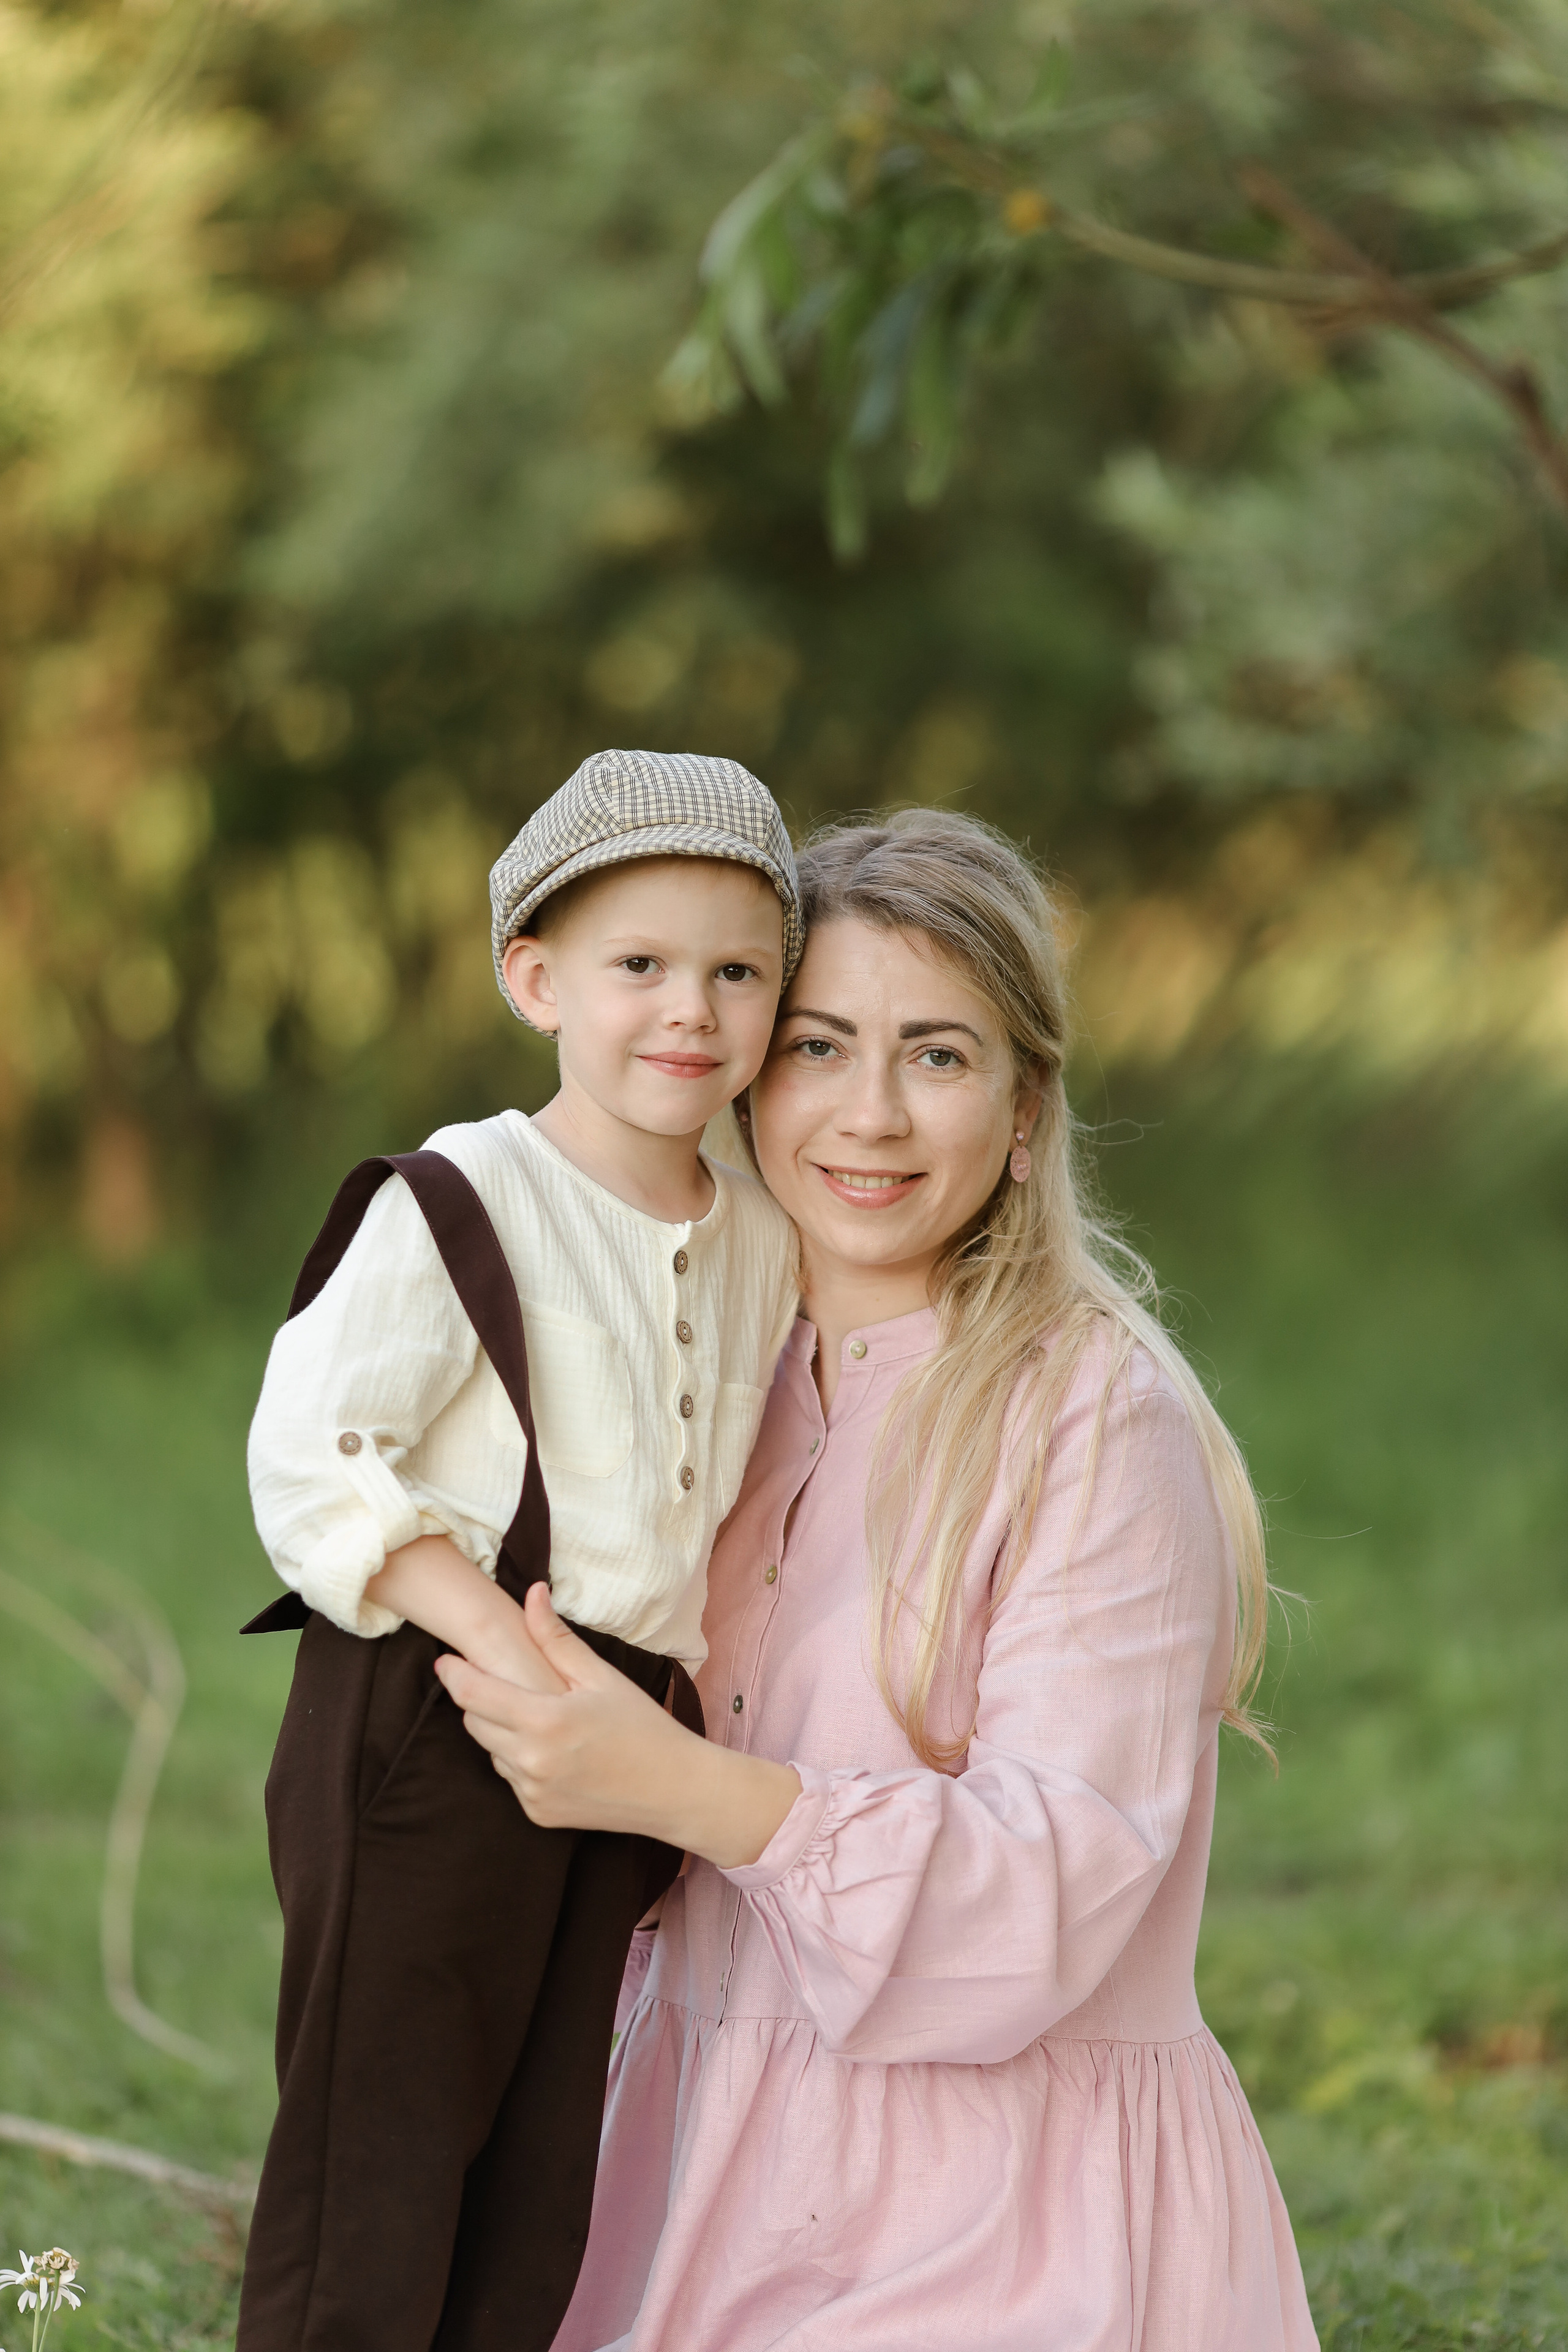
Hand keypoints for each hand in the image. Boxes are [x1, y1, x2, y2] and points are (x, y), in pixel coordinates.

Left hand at [434, 1584, 800, 1867]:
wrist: (672, 1789)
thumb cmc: (641, 1725)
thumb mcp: (600, 1677)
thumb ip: (555, 1638)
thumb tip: (531, 1593)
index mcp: (543, 1721)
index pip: (473, 1694)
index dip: (453, 1674)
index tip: (445, 1660)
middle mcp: (530, 1761)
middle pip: (474, 1722)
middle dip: (480, 1700)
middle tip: (502, 1682)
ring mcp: (532, 1792)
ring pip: (491, 1752)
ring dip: (501, 1731)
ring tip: (537, 1716)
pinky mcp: (537, 1814)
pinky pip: (511, 1778)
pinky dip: (521, 1761)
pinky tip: (553, 1750)